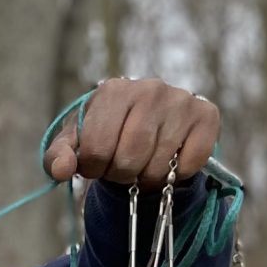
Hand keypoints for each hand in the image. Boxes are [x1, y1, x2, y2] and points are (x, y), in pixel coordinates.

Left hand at [45, 78, 221, 187]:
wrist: (146, 124)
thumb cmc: (105, 134)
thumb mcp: (76, 143)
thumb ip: (58, 156)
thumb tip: (61, 171)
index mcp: (113, 91)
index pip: (96, 149)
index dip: (93, 169)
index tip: (96, 165)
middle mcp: (151, 88)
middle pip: (129, 159)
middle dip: (120, 175)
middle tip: (121, 168)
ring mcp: (182, 100)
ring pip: (158, 165)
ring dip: (146, 178)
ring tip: (142, 164)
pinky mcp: (207, 115)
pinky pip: (190, 164)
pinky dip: (176, 174)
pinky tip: (168, 159)